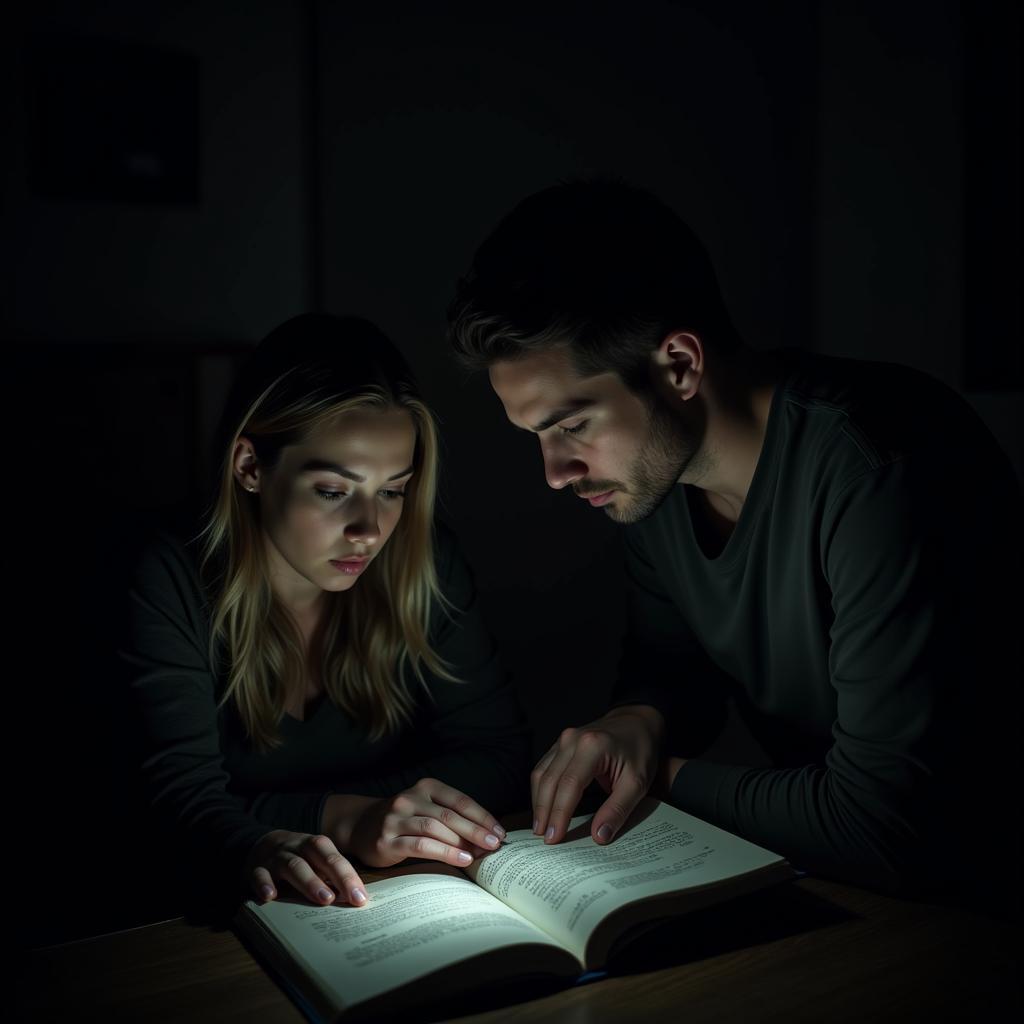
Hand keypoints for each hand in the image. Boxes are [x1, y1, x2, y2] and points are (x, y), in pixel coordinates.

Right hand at [243, 829, 367, 907]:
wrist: (260, 845)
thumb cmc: (297, 858)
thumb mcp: (314, 861)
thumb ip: (330, 876)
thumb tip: (354, 899)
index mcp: (315, 845)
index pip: (335, 858)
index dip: (348, 876)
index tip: (360, 898)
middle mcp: (297, 847)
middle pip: (318, 857)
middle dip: (335, 876)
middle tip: (348, 898)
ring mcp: (276, 857)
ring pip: (293, 865)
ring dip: (309, 881)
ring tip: (324, 899)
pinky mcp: (255, 868)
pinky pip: (259, 874)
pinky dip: (264, 884)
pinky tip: (270, 897)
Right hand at [334, 778, 506, 868]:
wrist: (360, 826)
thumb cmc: (404, 819)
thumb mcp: (426, 808)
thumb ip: (451, 818)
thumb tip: (486, 837)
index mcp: (425, 786)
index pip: (460, 800)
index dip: (482, 816)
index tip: (499, 831)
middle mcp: (409, 798)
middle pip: (450, 815)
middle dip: (476, 831)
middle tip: (495, 844)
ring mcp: (396, 819)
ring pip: (435, 828)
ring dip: (461, 842)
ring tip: (480, 854)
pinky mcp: (386, 841)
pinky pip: (420, 845)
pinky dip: (444, 852)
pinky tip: (460, 860)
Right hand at [531, 704, 664, 845]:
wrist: (637, 721)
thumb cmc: (640, 749)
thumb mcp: (638, 782)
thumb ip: (618, 809)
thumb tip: (599, 836)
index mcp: (592, 746)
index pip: (569, 785)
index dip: (559, 813)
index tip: (554, 838)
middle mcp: (572, 740)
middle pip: (550, 780)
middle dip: (544, 812)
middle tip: (544, 839)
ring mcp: (564, 739)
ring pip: (541, 774)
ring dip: (539, 802)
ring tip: (541, 828)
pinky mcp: (560, 743)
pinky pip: (544, 767)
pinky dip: (541, 789)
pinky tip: (543, 807)